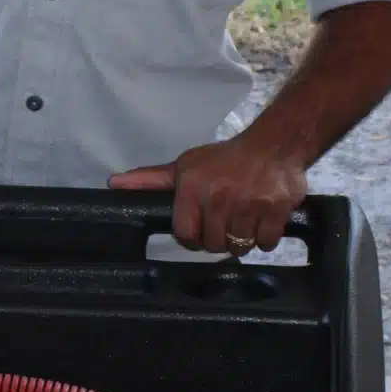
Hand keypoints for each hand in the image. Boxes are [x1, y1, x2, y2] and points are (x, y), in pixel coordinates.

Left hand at [109, 130, 307, 253]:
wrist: (274, 144)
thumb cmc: (225, 158)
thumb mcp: (186, 166)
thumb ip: (151, 180)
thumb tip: (113, 183)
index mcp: (193, 188)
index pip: (185, 236)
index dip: (192, 238)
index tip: (200, 230)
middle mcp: (219, 198)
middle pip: (213, 245)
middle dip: (218, 239)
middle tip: (225, 222)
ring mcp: (249, 206)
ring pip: (240, 247)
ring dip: (242, 240)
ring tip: (243, 221)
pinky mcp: (276, 211)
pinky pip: (266, 244)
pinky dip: (265, 238)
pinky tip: (261, 221)